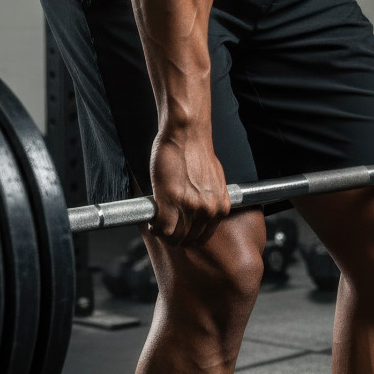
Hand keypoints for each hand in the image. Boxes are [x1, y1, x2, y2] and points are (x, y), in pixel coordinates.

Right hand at [146, 130, 231, 246]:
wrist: (187, 134)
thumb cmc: (197, 151)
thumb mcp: (214, 181)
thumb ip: (209, 200)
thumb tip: (199, 212)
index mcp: (220, 206)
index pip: (204, 235)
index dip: (189, 234)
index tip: (180, 229)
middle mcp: (208, 210)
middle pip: (189, 239)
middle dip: (176, 235)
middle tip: (167, 226)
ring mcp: (189, 208)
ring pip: (174, 237)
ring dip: (164, 233)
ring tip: (158, 223)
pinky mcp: (170, 202)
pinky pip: (161, 229)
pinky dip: (155, 228)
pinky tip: (152, 221)